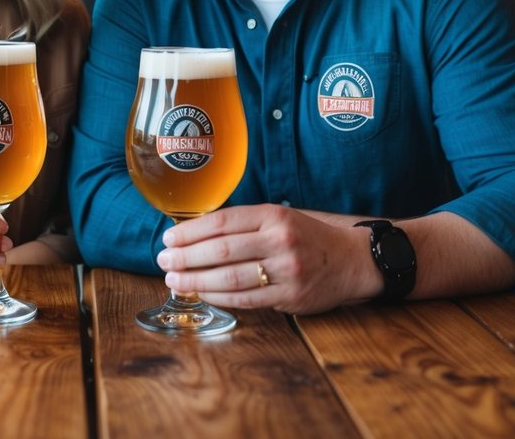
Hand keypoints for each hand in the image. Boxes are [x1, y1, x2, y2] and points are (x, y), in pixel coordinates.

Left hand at [156, 204, 374, 314]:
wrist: (350, 259)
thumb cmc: (306, 237)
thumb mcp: (279, 218)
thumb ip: (243, 225)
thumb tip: (194, 234)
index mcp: (272, 215)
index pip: (221, 221)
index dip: (190, 231)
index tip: (168, 239)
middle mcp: (279, 239)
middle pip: (220, 249)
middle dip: (185, 257)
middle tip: (163, 261)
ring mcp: (286, 269)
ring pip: (229, 277)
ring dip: (196, 280)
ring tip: (175, 280)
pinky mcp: (290, 295)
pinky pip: (246, 299)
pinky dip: (219, 298)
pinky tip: (202, 294)